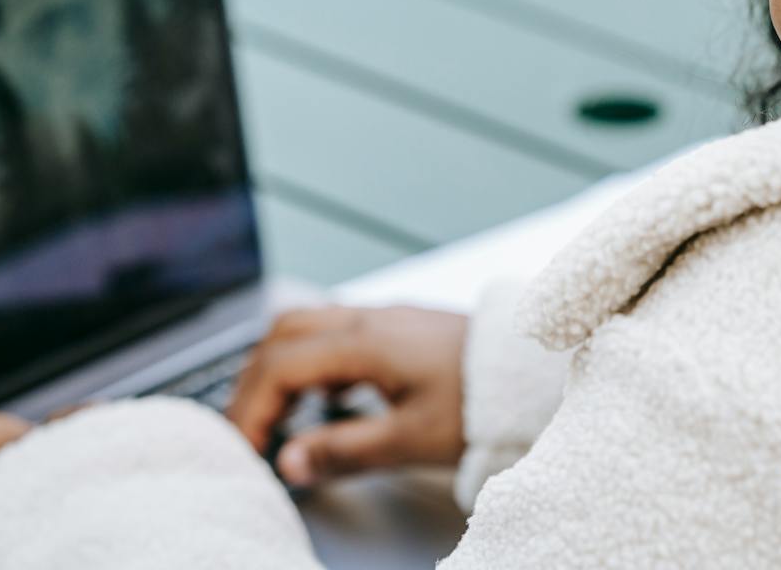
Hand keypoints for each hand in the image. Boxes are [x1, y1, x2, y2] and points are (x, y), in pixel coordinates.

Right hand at [225, 305, 468, 486]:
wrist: (533, 371)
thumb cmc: (481, 402)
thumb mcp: (410, 438)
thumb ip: (344, 450)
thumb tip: (288, 462)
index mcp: (362, 341)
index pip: (278, 367)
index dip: (250, 409)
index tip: (246, 450)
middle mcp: (366, 318)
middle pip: (280, 335)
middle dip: (253, 382)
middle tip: (249, 431)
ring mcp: (382, 317)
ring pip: (305, 326)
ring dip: (279, 367)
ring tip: (276, 416)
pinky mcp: (398, 326)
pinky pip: (333, 330)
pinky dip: (310, 361)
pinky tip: (323, 395)